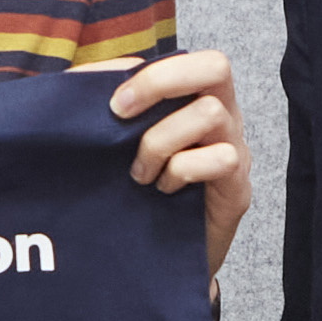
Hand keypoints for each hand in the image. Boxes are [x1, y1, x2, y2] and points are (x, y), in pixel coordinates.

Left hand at [106, 52, 248, 288]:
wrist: (158, 261)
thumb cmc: (137, 196)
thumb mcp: (116, 147)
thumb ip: (103, 110)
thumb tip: (84, 78)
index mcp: (194, 101)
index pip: (190, 59)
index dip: (150, 71)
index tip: (111, 103)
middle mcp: (223, 117)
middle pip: (215, 66)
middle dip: (161, 83)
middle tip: (122, 114)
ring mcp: (234, 150)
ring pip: (210, 114)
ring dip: (160, 141)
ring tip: (139, 173)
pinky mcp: (238, 188)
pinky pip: (220, 159)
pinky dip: (182, 172)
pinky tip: (165, 190)